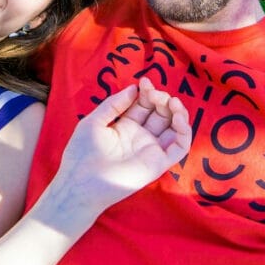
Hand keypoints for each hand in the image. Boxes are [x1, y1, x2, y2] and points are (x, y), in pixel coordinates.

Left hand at [55, 77, 191, 212]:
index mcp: (125, 126)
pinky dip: (184, 132)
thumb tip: (134, 88)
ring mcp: (151, 150)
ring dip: (177, 112)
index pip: (144, 104)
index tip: (144, 81)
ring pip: (174, 128)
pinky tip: (178, 118)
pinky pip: (180, 147)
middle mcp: (141, 136)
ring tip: (171, 101)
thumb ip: (114, 104)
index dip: (147, 91)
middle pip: (161, 113)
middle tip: (155, 93)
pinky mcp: (158, 163)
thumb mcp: (94, 121)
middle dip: (161, 99)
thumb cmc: (82, 153)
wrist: (80, 183)